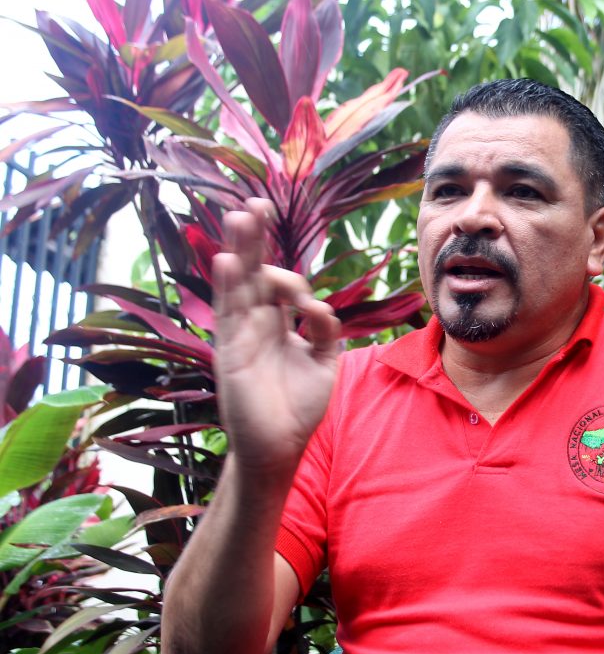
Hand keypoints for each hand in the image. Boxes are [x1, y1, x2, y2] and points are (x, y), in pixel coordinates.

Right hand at [213, 198, 341, 474]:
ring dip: (240, 251)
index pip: (277, 284)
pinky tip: (227, 260)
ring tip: (240, 216)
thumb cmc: (299, 407)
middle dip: (255, 240)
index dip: (283, 263)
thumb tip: (318, 306)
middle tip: (256, 204)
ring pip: (239, 285)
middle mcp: (256, 325)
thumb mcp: (325, 362)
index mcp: (278, 326)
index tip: (293, 257)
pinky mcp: (231, 352)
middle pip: (254, 273)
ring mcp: (240, 336)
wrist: (279, 448)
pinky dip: (228, 287)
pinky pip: (229, 315)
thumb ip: (326, 331)